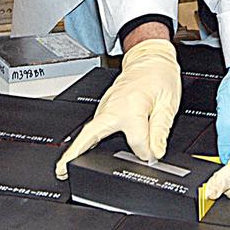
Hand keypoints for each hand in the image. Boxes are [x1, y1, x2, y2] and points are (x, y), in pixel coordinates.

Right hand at [55, 38, 180, 178]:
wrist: (150, 58)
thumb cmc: (159, 77)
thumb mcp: (167, 104)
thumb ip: (160, 131)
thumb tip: (155, 153)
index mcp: (131, 107)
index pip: (136, 142)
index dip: (146, 152)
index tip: (153, 154)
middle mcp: (113, 107)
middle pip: (91, 134)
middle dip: (77, 152)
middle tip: (62, 170)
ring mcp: (105, 106)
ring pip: (89, 130)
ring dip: (77, 147)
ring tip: (64, 167)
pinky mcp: (104, 107)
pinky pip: (93, 126)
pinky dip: (85, 139)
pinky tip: (82, 150)